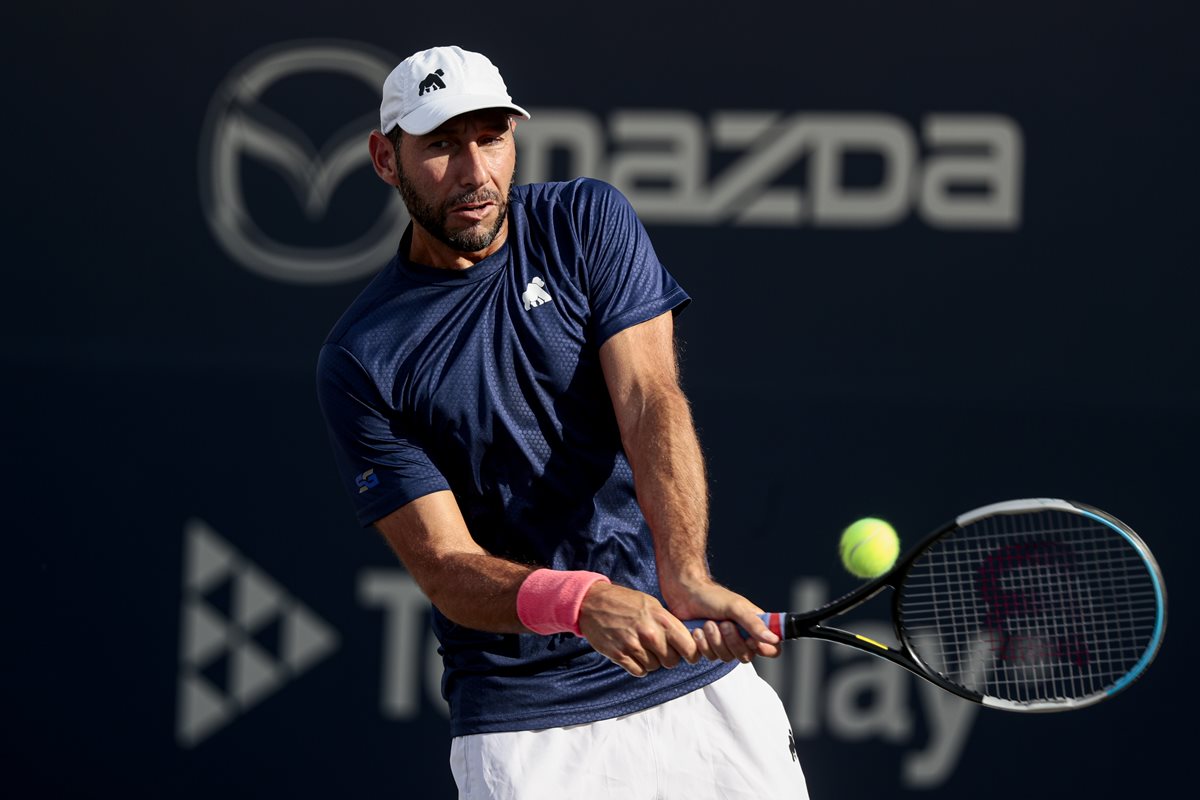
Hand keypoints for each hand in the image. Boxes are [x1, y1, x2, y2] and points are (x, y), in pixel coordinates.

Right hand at [577, 582, 700, 676]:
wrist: (592, 602)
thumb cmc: (624, 602)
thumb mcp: (651, 605)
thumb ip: (668, 622)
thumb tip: (685, 639)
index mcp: (662, 619)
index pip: (689, 648)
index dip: (690, 654)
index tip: (686, 654)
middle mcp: (650, 633)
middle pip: (672, 661)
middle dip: (667, 657)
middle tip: (658, 648)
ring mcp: (634, 645)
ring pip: (655, 667)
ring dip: (651, 661)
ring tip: (642, 647)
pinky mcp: (619, 655)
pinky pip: (639, 671)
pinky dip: (638, 666)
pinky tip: (633, 654)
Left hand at [662, 577, 781, 662]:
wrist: (684, 593)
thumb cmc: (712, 596)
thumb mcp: (736, 607)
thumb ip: (754, 624)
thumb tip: (773, 639)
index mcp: (754, 626)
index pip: (772, 648)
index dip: (765, 650)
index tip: (752, 641)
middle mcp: (741, 637)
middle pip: (746, 656)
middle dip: (733, 641)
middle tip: (723, 624)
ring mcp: (724, 644)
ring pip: (726, 658)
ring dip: (715, 641)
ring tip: (707, 623)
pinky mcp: (707, 648)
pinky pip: (709, 657)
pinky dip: (702, 644)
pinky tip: (697, 631)